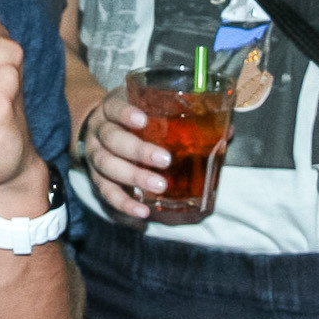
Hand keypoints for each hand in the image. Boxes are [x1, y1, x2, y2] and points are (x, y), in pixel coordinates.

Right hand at [76, 87, 172, 223]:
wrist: (99, 128)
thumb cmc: (131, 118)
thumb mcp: (144, 107)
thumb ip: (175, 116)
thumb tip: (224, 130)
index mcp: (109, 109)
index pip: (114, 107)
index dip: (126, 114)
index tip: (143, 121)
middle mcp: (98, 131)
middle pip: (112, 139)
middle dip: (138, 151)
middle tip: (164, 160)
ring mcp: (94, 155)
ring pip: (107, 165)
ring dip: (133, 177)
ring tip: (159, 186)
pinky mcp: (95, 178)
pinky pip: (106, 192)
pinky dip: (123, 203)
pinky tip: (142, 211)